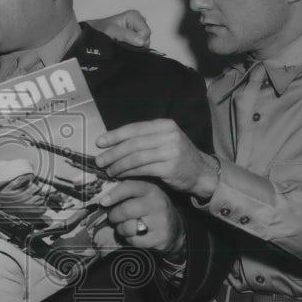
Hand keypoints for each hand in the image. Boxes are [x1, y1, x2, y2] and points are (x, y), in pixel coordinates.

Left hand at [88, 9, 150, 47]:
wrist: (93, 34)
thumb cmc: (101, 30)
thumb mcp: (112, 31)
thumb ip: (127, 35)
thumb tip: (141, 42)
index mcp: (135, 15)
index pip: (146, 32)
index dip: (139, 40)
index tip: (126, 42)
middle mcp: (138, 21)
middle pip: (146, 37)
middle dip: (136, 43)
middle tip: (123, 43)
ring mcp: (137, 28)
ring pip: (144, 42)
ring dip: (134, 46)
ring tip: (122, 43)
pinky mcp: (135, 36)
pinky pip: (140, 44)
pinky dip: (133, 47)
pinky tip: (125, 45)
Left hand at [96, 119, 219, 200]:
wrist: (201, 172)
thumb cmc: (178, 156)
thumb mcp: (165, 140)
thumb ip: (144, 138)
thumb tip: (114, 141)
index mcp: (164, 125)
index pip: (134, 128)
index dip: (114, 135)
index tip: (99, 143)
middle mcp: (168, 135)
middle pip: (132, 143)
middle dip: (113, 153)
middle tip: (100, 161)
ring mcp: (170, 151)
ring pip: (135, 157)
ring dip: (118, 165)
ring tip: (109, 171)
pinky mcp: (169, 167)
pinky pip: (142, 169)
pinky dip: (128, 173)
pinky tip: (121, 176)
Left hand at [98, 180, 184, 251]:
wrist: (175, 228)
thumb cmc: (152, 209)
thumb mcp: (144, 195)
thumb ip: (127, 192)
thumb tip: (104, 198)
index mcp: (151, 189)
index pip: (129, 187)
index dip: (113, 195)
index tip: (103, 202)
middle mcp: (157, 204)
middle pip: (125, 210)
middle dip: (114, 216)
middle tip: (113, 217)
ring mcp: (160, 222)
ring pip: (127, 227)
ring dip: (120, 229)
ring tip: (124, 226)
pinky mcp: (160, 238)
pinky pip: (134, 241)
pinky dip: (129, 240)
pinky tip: (135, 235)